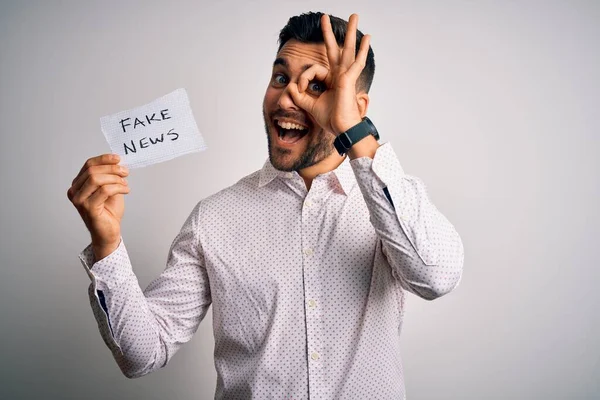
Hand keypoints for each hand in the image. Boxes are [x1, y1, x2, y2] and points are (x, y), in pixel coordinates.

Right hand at [67, 154, 129, 255]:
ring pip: (96, 179)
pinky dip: (118, 187)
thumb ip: (110, 176)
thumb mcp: (110, 188)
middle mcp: (75, 191)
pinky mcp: (88, 208)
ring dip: (115, 178)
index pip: (88, 165)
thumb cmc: (108, 211)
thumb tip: (117, 162)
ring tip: (125, 184)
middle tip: (125, 172)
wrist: (109, 232)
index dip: (104, 159)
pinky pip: (104, 190)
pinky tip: (125, 190)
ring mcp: (79, 200)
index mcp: (78, 184)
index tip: (118, 158)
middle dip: (112, 169)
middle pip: (92, 171)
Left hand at [288, 13, 370, 135]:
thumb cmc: (331, 119)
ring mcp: (346, 76)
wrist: (342, 129)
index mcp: (331, 81)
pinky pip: (356, 62)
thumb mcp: (310, 105)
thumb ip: (299, 96)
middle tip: (325, 17)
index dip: (303, 78)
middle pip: (335, 49)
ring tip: (354, 16)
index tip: (300, 89)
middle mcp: (339, 75)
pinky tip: (367, 38)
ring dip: (351, 32)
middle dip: (329, 33)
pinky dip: (362, 50)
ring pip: (348, 49)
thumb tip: (291, 86)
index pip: (314, 70)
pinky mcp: (349, 79)